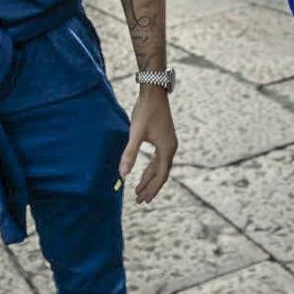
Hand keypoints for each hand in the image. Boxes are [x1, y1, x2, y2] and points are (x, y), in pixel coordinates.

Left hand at [121, 85, 176, 202]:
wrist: (154, 93)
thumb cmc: (145, 111)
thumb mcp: (136, 133)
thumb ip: (130, 154)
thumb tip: (122, 174)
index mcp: (166, 149)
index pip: (160, 176)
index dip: (151, 189)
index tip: (142, 200)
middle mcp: (170, 148)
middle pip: (161, 174)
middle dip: (150, 187)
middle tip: (140, 200)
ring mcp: (169, 143)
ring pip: (160, 167)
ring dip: (150, 178)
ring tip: (140, 190)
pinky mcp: (164, 138)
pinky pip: (159, 159)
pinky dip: (152, 168)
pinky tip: (145, 171)